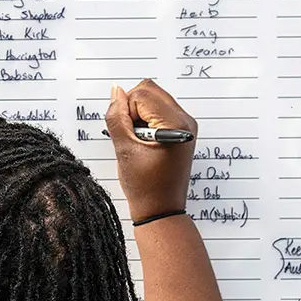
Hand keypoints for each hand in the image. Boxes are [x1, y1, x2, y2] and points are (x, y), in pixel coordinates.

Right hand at [104, 79, 197, 222]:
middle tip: (132, 136)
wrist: (161, 209)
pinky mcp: (181, 130)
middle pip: (150, 91)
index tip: (128, 135)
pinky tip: (144, 142)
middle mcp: (185, 120)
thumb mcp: (124, 149)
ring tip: (139, 141)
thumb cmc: (145, 186)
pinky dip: (146, 121)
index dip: (126, 112)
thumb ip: (116, 117)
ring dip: (138, 115)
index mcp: (175, 124)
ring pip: (153, 99)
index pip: (141, 94)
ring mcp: (185, 124)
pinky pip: (158, 111)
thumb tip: (115, 92)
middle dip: (132, 109)